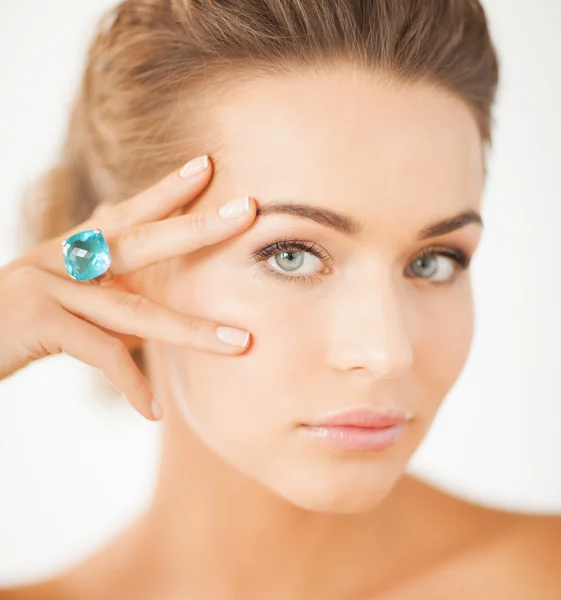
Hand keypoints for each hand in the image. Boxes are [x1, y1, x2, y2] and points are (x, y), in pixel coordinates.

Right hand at [0, 156, 255, 419]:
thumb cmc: (12, 323)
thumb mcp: (61, 298)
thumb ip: (103, 297)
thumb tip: (149, 321)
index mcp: (74, 248)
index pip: (128, 211)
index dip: (167, 189)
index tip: (205, 165)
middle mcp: (63, 258)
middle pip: (140, 239)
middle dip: (197, 228)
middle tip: (247, 211)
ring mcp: (48, 286)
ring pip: (134, 310)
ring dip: (191, 331)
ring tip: (240, 343)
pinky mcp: (36, 321)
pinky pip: (98, 353)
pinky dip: (130, 384)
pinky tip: (153, 411)